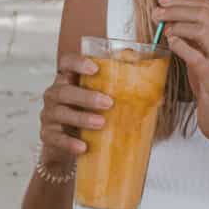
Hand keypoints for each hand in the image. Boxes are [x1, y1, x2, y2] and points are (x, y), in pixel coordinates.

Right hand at [39, 53, 112, 167]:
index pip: (66, 62)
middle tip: (108, 103)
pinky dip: (69, 142)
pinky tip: (83, 146)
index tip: (95, 68)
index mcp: (68, 79)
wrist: (68, 146)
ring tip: (101, 123)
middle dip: (86, 96)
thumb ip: (123, 94)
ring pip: (60, 113)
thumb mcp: (102, 102)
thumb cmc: (90, 116)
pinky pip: (56, 138)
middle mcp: (54, 94)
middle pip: (64, 90)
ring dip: (81, 118)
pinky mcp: (47, 136)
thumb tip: (161, 95)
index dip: (78, 63)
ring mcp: (48, 115)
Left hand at [151, 0, 208, 148]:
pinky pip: (196, 56)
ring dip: (176, 25)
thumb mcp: (208, 56)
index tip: (163, 1)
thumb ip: (196, 36)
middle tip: (155, 12)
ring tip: (161, 29)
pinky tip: (170, 43)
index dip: (183, 1)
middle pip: (204, 15)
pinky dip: (179, 45)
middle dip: (175, 10)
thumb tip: (170, 15)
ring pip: (202, 30)